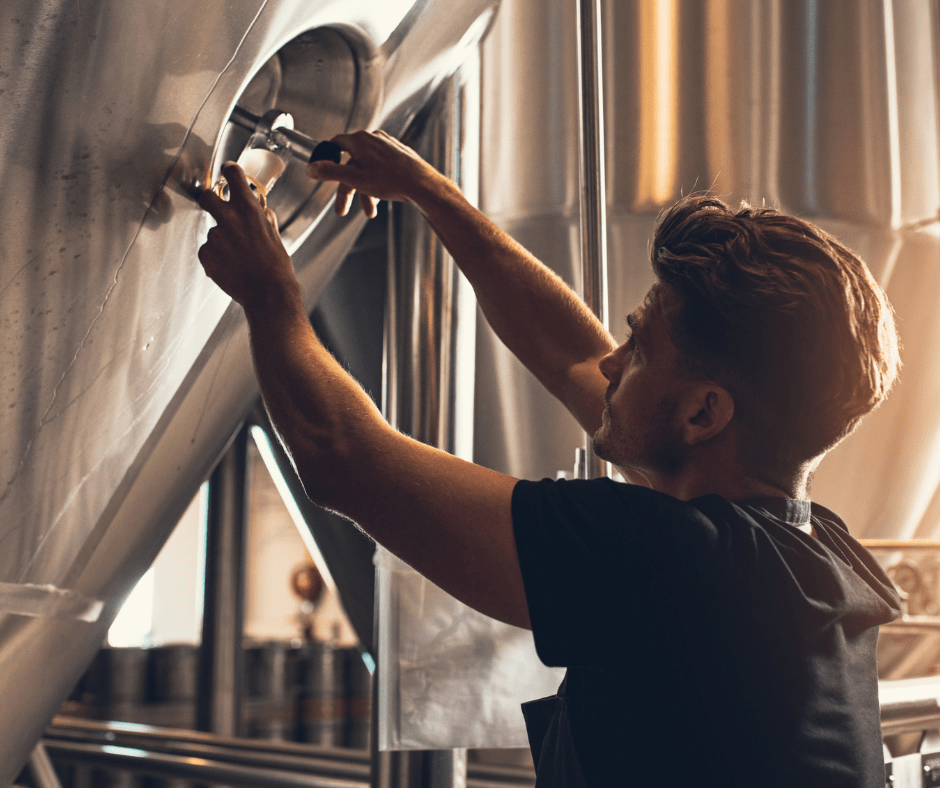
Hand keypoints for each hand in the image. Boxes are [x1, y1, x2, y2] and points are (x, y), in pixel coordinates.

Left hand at [198, 162, 300, 312]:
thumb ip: (263, 218)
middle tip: (215, 208)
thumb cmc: (276, 266)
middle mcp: (228, 218)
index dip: (229, 171)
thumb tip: (260, 211)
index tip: (227, 171)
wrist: (268, 292)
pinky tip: (231, 267)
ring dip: (222, 241)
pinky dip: (217, 257)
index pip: (232, 175)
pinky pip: (209, 251)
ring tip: (238, 258)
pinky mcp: (205, 254)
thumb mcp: (275, 234)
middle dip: (209, 199)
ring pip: (213, 232)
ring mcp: (214, 236)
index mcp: (248, 208)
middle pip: (206, 197)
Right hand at [307, 130, 440, 218]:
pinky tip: (380, 200)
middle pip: (352, 163)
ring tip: (369, 210)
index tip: (323, 168)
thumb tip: (311, 168)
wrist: (422, 185)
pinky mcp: (399, 155)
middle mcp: (374, 139)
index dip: (328, 157)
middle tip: (342, 210)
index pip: (336, 144)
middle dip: (348, 189)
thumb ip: (330, 172)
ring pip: (368, 169)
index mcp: (360, 141)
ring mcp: (388, 146)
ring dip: (364, 192)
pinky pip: (382, 170)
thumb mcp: (354, 179)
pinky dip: (377, 185)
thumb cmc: (391, 181)